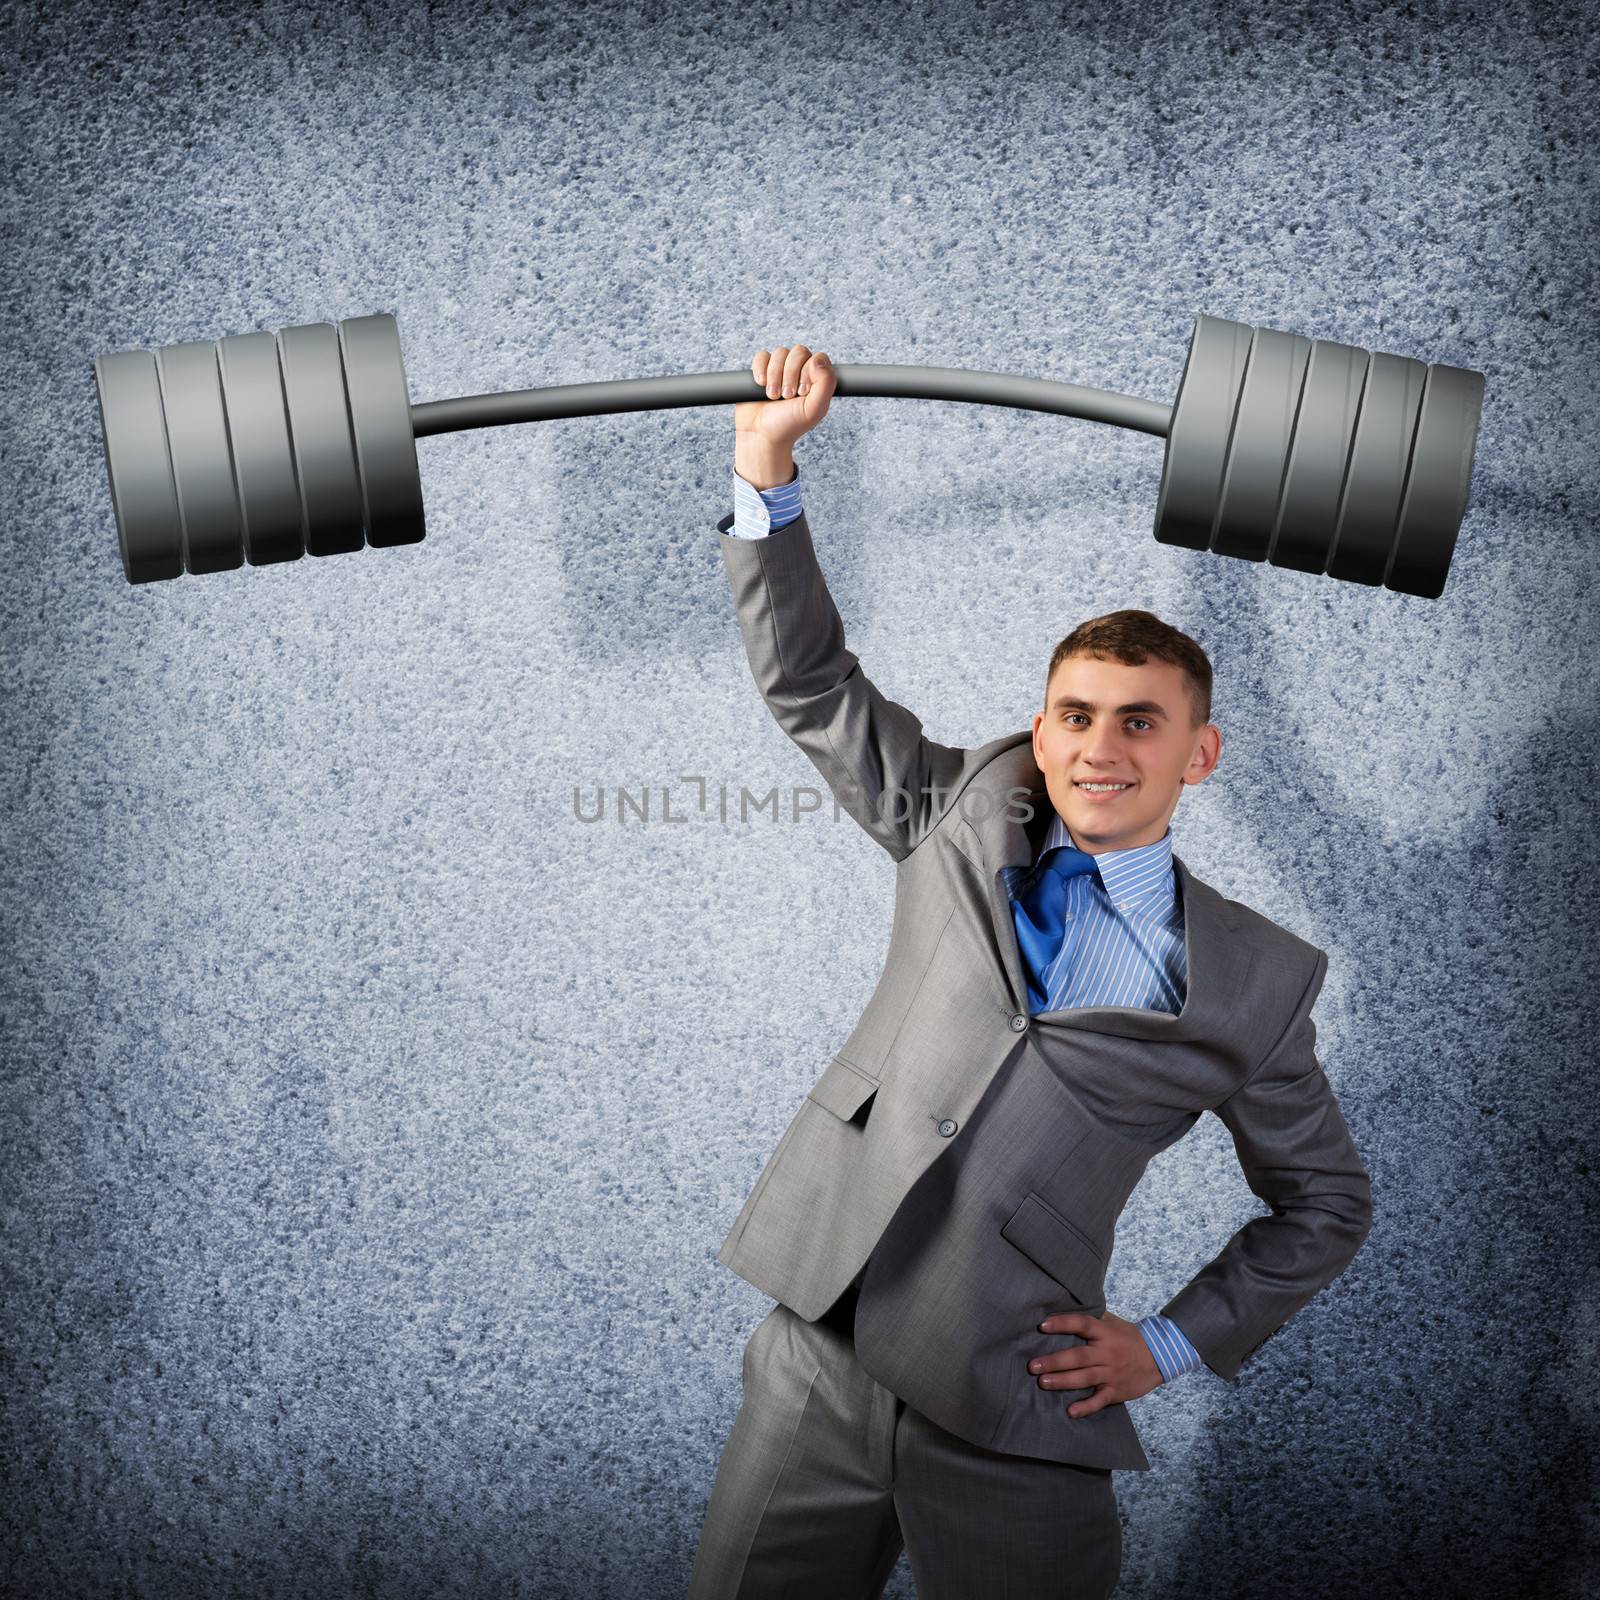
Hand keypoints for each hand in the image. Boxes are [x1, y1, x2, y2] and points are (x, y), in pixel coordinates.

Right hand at [733, 344, 834, 450]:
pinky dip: (761, 369)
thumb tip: (818, 359)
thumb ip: (825, 384)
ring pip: (780, 352)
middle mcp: (799, 371)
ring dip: (775, 375)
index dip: (809, 371)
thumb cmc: (789, 425)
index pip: (817, 358)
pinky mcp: (761, 370)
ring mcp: (780, 369)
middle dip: (791, 374)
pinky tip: (761, 384)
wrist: (762, 435)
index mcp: (816, 380)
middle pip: (799, 351)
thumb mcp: (814, 409)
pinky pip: (762, 356)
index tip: (802, 392)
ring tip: (773, 396)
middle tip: (787, 396)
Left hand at [1027, 1310, 1164, 1418]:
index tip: (1042, 1325)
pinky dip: (1086, 1407)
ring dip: (1063, 1381)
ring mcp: (1112, 1373)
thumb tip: (1063, 1306)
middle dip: (1054, 1361)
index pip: (1082, 1325)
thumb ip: (1091, 1318)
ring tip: (1043, 1383)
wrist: (1160, 1356)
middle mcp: (1107, 1353)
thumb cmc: (1128, 1336)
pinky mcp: (1116, 1391)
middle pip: (1078, 1356)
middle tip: (1033, 1366)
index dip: (1063, 1324)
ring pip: (1085, 1378)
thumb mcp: (1112, 1322)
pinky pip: (1100, 1401)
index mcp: (1105, 1332)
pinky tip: (1070, 1412)